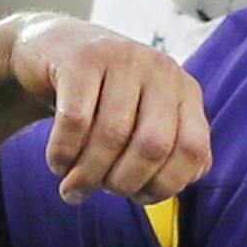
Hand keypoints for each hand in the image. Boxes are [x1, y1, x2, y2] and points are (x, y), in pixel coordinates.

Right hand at [6, 18, 211, 205]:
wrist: (52, 50)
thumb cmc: (100, 102)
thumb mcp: (141, 123)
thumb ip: (164, 155)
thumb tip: (160, 190)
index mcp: (185, 92)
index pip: (193, 151)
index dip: (165, 186)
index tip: (136, 196)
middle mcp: (161, 71)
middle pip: (153, 146)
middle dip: (123, 182)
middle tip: (100, 190)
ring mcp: (123, 58)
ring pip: (111, 135)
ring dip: (86, 174)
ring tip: (71, 185)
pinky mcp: (82, 58)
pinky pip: (75, 121)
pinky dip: (63, 153)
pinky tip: (57, 162)